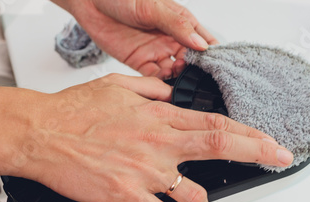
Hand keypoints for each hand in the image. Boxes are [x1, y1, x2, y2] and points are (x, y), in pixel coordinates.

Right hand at [16, 74, 292, 201]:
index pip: (217, 125)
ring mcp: (145, 172)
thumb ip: (152, 90)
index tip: (272, 141)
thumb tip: (171, 94)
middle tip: (278, 159)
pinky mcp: (126, 196)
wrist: (41, 133)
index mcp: (160, 119)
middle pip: (220, 147)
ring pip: (192, 196)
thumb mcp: (118, 86)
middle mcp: (159, 144)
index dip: (251, 134)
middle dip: (257, 153)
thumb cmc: (75, 111)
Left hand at [53, 0, 217, 78]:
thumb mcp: (154, 8)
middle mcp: (171, 39)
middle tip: (198, 80)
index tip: (219, 69)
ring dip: (179, 79)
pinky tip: (165, 86)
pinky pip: (155, 78)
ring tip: (180, 79)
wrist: (90, 1)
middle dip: (196, 72)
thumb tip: (202, 45)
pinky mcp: (141, 63)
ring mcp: (157, 52)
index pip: (203, 42)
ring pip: (175, 72)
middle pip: (191, 62)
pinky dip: (161, 85)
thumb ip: (178, 26)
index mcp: (181, 23)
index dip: (212, 56)